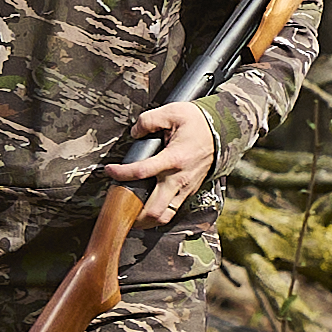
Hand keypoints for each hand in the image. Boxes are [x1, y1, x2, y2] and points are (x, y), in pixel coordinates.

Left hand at [109, 99, 220, 223]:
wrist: (222, 131)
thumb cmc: (197, 123)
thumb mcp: (172, 112)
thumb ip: (148, 120)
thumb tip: (134, 132)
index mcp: (173, 159)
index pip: (141, 172)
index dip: (121, 173)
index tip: (108, 170)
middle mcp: (179, 179)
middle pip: (154, 210)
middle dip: (133, 213)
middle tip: (119, 207)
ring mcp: (186, 188)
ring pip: (164, 216)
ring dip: (146, 219)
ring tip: (132, 214)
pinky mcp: (189, 191)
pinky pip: (172, 210)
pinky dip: (158, 213)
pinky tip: (147, 207)